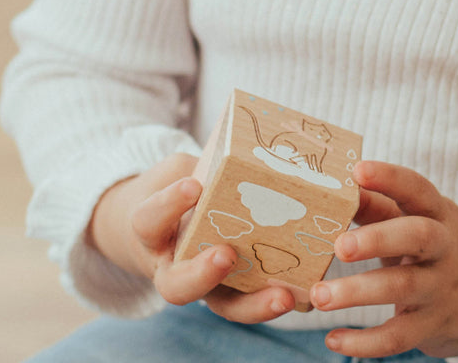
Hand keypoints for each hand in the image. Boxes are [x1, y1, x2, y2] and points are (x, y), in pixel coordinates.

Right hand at [88, 153, 294, 320]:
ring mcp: (205, 284)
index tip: (194, 185)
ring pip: (223, 306)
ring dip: (254, 305)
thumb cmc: (178, 186)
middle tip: (226, 254)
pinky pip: (253, 301)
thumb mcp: (182, 169)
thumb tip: (253, 150)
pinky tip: (307, 292)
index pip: (150, 220)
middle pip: (178, 286)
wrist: (169, 221)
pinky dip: (277, 299)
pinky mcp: (234, 290)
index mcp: (151, 231)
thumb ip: (205, 166)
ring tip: (283, 295)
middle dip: (203, 273)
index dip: (169, 204)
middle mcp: (173, 266)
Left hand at [308, 161, 457, 358]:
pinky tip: (333, 340)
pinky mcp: (434, 325)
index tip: (358, 171)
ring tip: (319, 296)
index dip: (390, 178)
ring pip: (403, 288)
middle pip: (418, 236)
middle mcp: (445, 247)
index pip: (417, 188)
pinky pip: (400, 337)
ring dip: (358, 292)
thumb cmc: (435, 245)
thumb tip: (335, 190)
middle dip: (378, 239)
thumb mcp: (417, 218)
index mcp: (438, 212)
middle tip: (340, 246)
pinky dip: (366, 342)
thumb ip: (377, 205)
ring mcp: (441, 287)